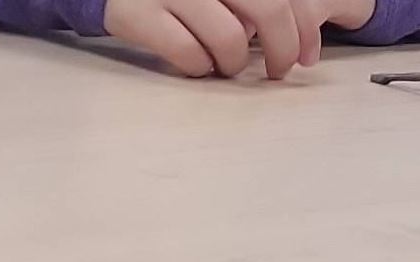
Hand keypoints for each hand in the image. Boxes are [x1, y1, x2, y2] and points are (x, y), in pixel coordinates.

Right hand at [103, 0, 331, 76]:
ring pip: (228, 37)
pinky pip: (186, 53)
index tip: (307, 56)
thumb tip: (305, 35)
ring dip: (234, 62)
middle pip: (268, 9)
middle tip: (278, 70)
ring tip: (227, 67)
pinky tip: (198, 66)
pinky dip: (198, 67)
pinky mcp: (139, 15)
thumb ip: (256, 4)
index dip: (305, 28)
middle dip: (282, 48)